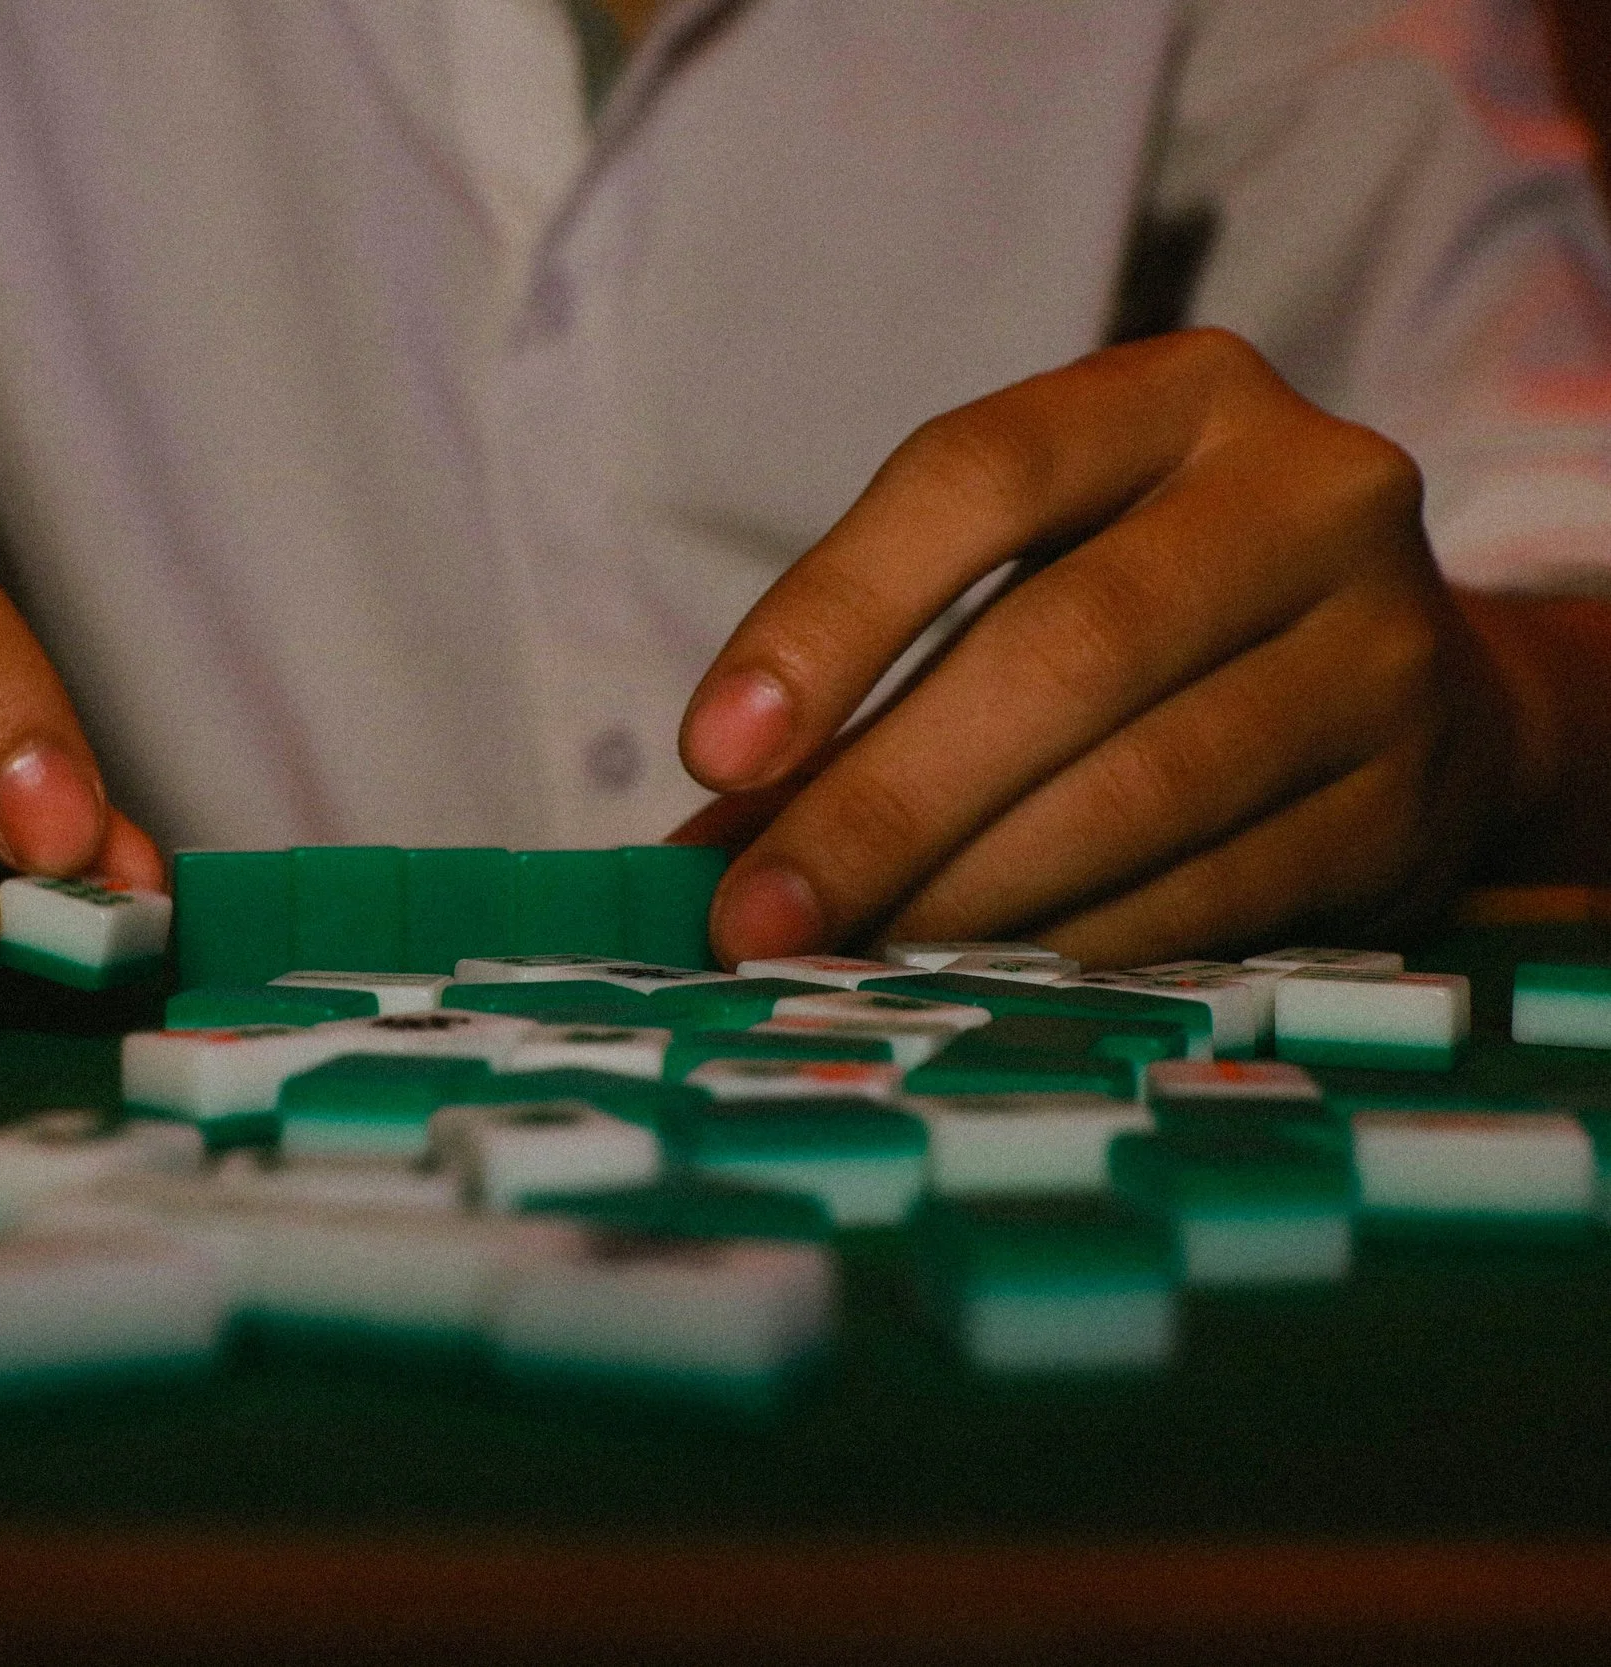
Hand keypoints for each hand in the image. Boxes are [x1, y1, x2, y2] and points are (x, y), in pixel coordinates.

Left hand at [675, 328, 1514, 968]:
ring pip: (1144, 786)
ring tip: (851, 953)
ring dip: (970, 892)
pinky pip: (1217, 889)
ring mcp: (1383, 643)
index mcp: (1175, 395)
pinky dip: (1076, 943)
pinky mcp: (1411, 793)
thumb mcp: (1023, 580)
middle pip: (1065, 651)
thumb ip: (873, 684)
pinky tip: (981, 975)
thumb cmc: (1152, 616)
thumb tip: (706, 851)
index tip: (715, 755)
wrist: (1410, 678)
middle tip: (760, 916)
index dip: (830, 618)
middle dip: (885, 802)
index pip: (977, 475)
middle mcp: (1306, 492)